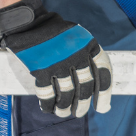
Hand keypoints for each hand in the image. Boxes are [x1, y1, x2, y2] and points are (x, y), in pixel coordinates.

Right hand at [0, 0, 112, 116]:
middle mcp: (76, 54)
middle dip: (84, 104)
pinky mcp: (41, 70)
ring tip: (65, 112)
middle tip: (81, 112)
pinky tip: (50, 108)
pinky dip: (49, 105)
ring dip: (66, 108)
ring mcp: (58, 63)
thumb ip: (87, 56)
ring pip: (67, 94)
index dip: (105, 93)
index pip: (103, 71)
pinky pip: (48, 95)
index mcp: (88, 44)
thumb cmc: (57, 32)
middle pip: (85, 87)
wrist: (31, 23)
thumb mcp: (78, 37)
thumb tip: (96, 85)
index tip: (103, 107)